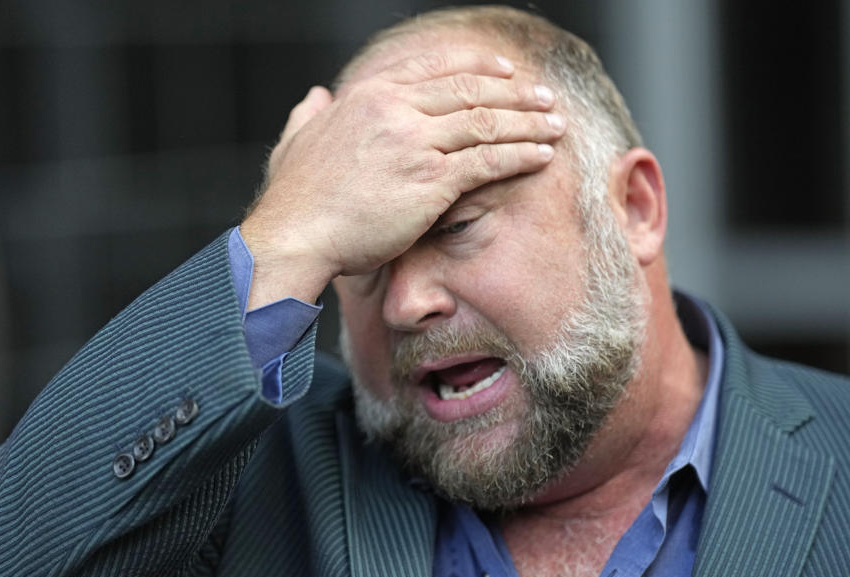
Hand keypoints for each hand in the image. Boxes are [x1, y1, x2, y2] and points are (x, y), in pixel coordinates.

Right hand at [241, 50, 564, 306]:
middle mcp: (396, 110)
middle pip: (470, 90)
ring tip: (555, 124)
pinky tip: (540, 155)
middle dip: (515, 91)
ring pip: (486, 122)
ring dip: (528, 121)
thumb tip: (315, 97)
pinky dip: (519, 156)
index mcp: (369, 96)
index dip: (477, 67)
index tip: (505, 70)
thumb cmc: (294, 199)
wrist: (295, 235)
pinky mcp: (431, 181)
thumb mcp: (294, 142)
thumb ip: (309, 116)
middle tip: (544, 96)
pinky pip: (488, 162)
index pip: (435, 69)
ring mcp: (416, 143)